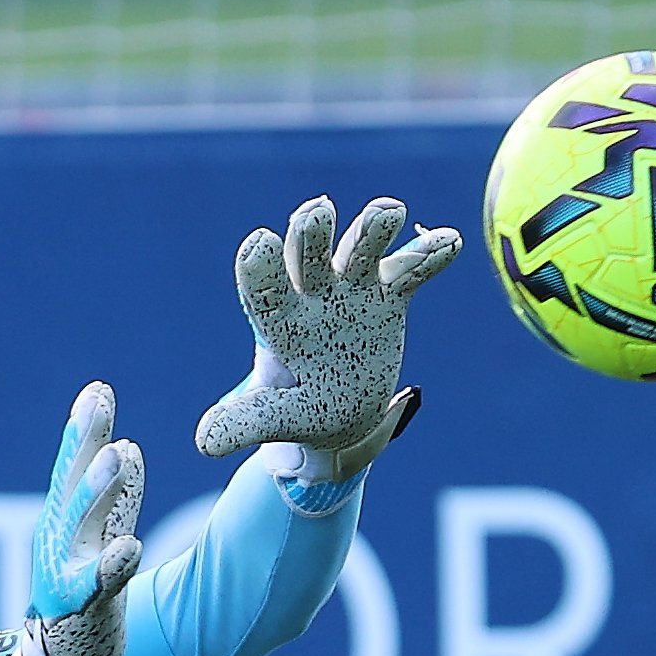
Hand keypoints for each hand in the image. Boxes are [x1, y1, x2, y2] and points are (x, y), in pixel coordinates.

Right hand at [27, 381, 143, 655]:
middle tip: (100, 402)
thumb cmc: (85, 601)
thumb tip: (125, 446)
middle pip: (75, 484)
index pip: (73, 469)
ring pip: (86, 526)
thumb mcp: (100, 541)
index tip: (97, 389)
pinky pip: (100, 587)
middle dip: (86, 442)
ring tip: (120, 453)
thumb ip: (115, 499)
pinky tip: (129, 547)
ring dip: (101, 489)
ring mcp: (70, 577)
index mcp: (65, 526)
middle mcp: (61, 545)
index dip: (83, 430)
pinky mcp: (86, 612)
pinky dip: (111, 566)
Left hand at [196, 195, 460, 481]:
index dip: (261, 266)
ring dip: (373, 229)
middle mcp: (313, 294)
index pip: (263, 286)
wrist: (343, 412)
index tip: (259, 243)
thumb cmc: (301, 409)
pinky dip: (429, 255)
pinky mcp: (389, 296)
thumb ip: (246, 421)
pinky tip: (451, 242)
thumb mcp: (276, 418)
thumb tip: (205, 444)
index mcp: (279, 320)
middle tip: (317, 214)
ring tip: (390, 212)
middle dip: (312, 232)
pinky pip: (411, 269)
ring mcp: (353, 291)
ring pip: (361, 249)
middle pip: (309, 253)